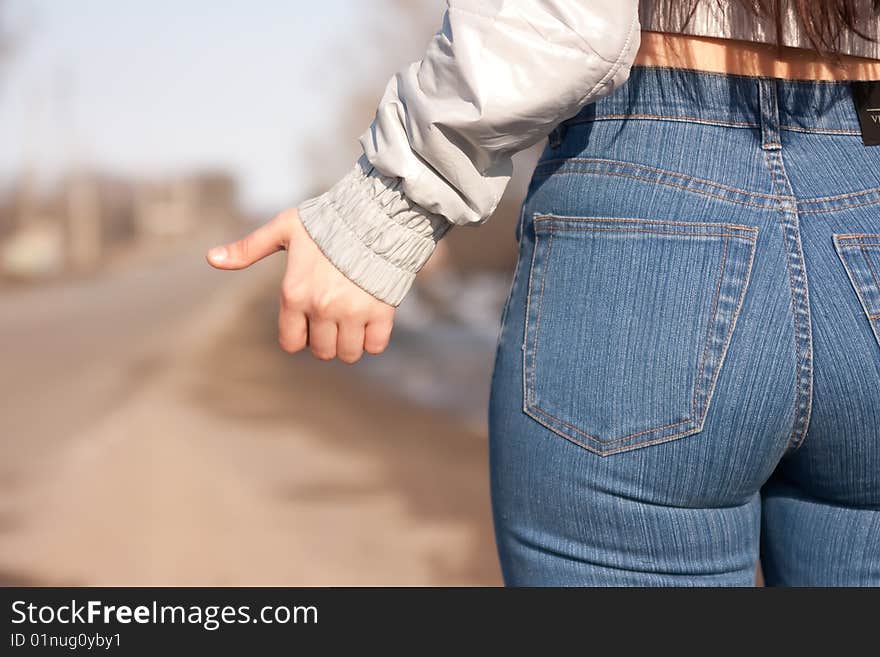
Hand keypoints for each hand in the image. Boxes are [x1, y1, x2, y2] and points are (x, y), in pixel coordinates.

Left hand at [206, 208, 395, 362]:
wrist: (375, 213)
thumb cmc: (327, 221)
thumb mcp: (284, 229)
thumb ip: (248, 248)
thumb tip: (211, 259)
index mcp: (294, 293)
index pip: (291, 343)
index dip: (301, 335)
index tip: (311, 321)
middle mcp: (321, 307)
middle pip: (322, 352)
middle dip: (327, 340)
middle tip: (335, 319)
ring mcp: (352, 311)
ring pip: (349, 354)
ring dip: (350, 343)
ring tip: (354, 321)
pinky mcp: (381, 311)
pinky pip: (375, 346)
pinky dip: (374, 339)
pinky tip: (372, 319)